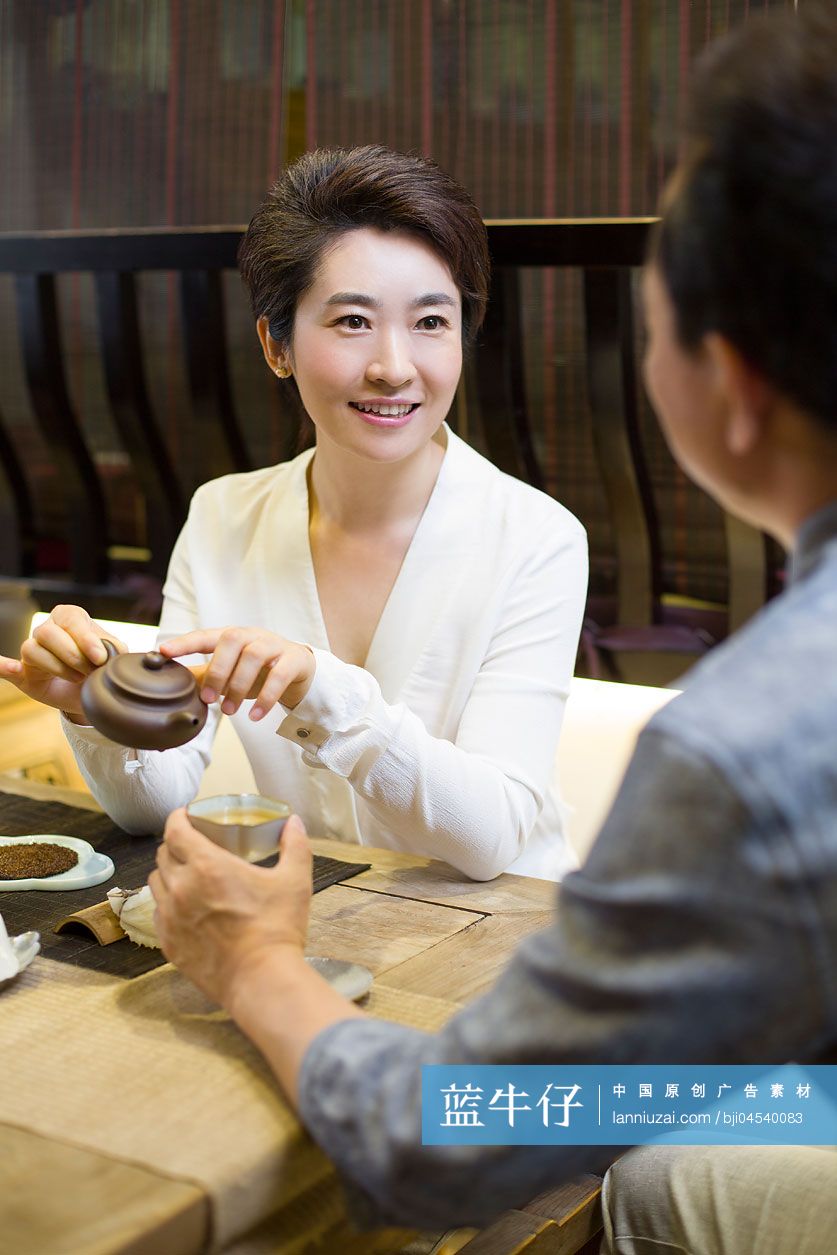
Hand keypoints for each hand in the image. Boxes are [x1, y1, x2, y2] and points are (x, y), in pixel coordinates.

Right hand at [0, 604, 124, 718]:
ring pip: (33, 650)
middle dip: (73, 655)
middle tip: (90, 672)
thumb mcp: (113, 656)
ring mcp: (32, 650)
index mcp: (70, 618)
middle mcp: (48, 629)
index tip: (100, 658)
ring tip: (78, 678)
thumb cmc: (99, 668)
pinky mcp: (22, 672)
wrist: (89, 693)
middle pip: (49, 633)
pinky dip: (3, 666)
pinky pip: (6, 667)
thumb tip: (110, 651)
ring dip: (57, 667)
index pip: (71, 618)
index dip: (85, 638)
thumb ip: (113, 649)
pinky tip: (12, 667)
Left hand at [149, 809, 312, 1007]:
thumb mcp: (294, 881)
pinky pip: (158, 913)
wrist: (261, 980)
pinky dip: (168, 903)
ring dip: (168, 873)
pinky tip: (187, 908)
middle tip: (194, 845)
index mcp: (207, 866)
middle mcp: (181, 887)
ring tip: (187, 875)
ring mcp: (170, 917)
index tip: (186, 814)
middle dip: (175, 844)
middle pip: (163, 854)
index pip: (175, 830)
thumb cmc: (277, 928)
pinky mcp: (168, 942)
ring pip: (155, 883)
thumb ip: (294, 845)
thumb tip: (294, 822)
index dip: (178, 817)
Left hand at [159, 627, 315, 716]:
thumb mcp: (230, 670)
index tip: (163, 652)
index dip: (184, 643)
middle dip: (217, 670)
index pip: (205, 635)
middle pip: (232, 640)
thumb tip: (170, 690)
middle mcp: (252, 636)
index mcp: (232, 637)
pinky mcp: (294, 660)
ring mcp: (274, 645)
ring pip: (254, 656)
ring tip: (229, 711)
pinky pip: (279, 676)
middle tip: (208, 699)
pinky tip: (255, 716)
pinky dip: (266, 697)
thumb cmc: (258, 668)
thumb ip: (203, 677)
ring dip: (238, 685)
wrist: (299, 668)